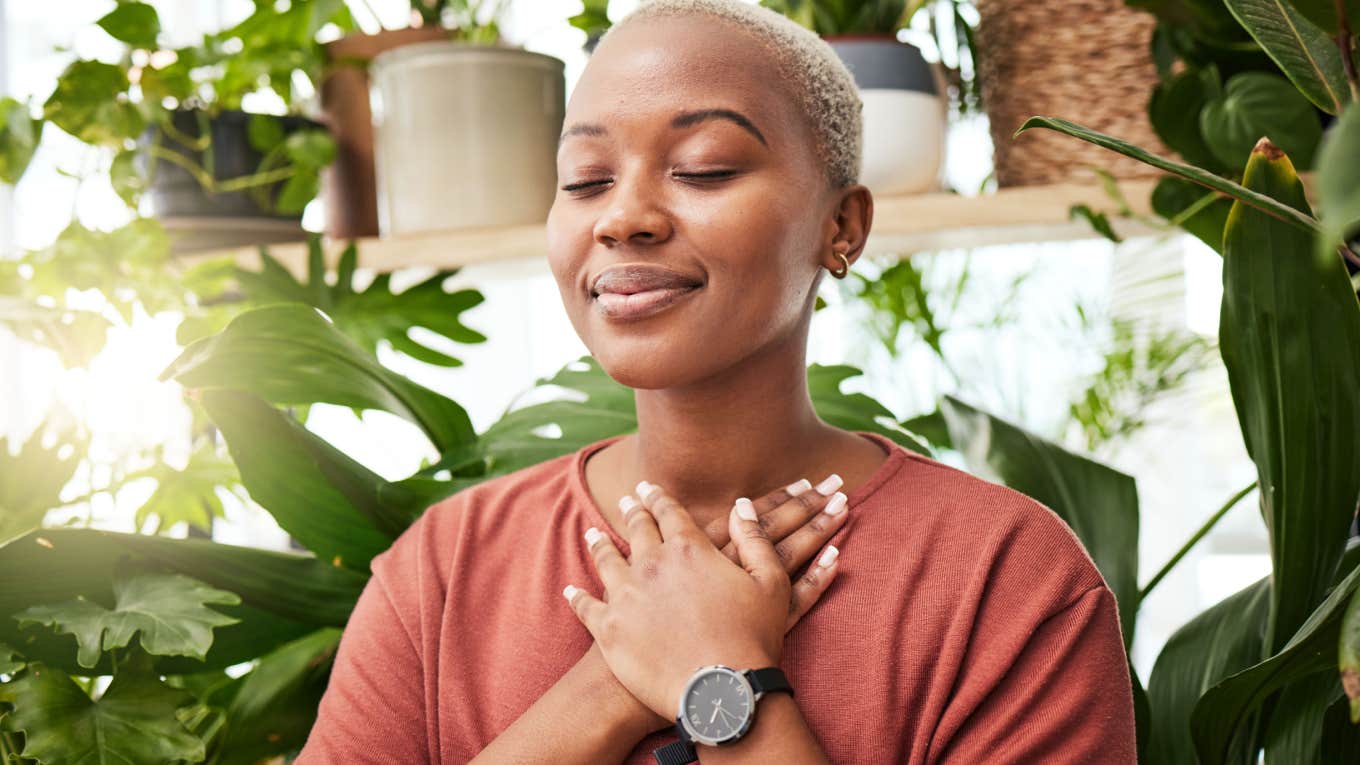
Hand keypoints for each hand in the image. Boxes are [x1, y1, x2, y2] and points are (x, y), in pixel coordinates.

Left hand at [563, 481, 844, 723]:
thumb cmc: (753, 639)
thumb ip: (755, 539)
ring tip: (593, 535)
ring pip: (606, 561)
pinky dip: (578, 598)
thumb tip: (741, 505)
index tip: (649, 488)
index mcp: (689, 548)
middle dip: (632, 512)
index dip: (659, 498)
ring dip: (600, 545)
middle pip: (636, 530)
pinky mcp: (608, 629)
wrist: (720, 692)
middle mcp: (652, 564)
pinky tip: (572, 591)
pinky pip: (586, 606)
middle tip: (627, 501)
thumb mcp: (770, 583)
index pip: (669, 513)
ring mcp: (625, 595)